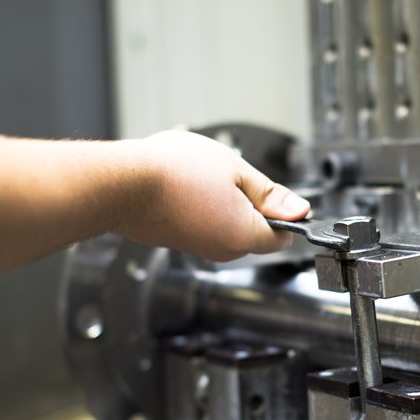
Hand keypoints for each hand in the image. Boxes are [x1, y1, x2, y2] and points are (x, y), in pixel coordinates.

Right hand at [122, 130, 310, 261]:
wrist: (121, 184)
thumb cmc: (171, 173)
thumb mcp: (235, 169)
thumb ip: (271, 193)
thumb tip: (299, 210)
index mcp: (244, 235)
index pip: (283, 236)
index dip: (285, 213)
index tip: (275, 193)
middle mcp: (223, 250)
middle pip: (256, 231)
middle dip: (252, 204)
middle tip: (231, 176)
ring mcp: (200, 248)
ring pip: (229, 227)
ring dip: (226, 203)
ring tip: (204, 179)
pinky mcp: (181, 242)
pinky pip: (205, 225)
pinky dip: (203, 208)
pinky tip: (187, 187)